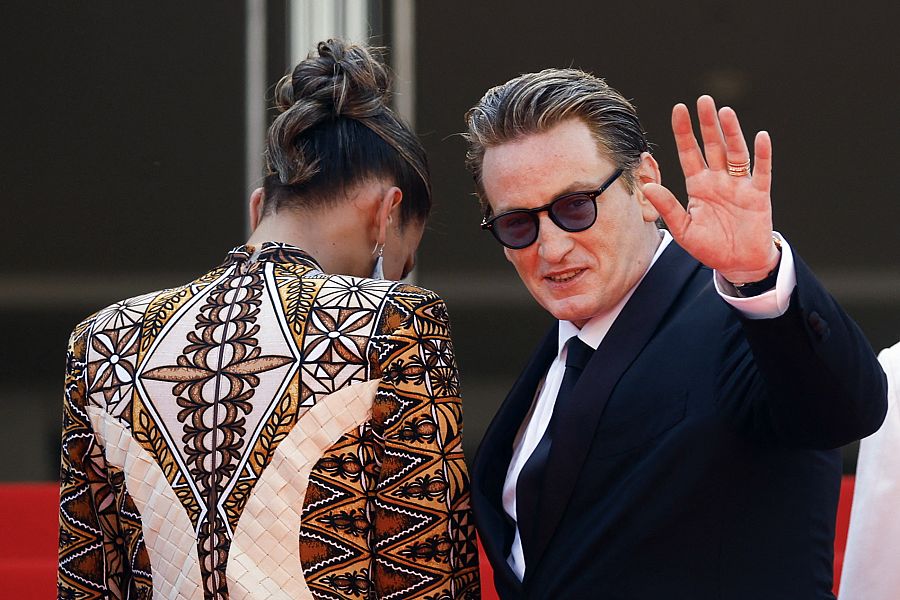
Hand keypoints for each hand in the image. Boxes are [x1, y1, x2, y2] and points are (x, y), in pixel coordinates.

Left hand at [642, 95, 779, 283]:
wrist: (737, 264)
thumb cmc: (709, 246)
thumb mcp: (682, 229)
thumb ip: (667, 207)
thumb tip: (647, 186)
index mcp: (698, 185)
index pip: (688, 152)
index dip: (684, 132)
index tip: (679, 109)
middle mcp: (718, 180)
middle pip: (712, 146)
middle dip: (707, 124)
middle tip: (703, 99)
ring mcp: (739, 185)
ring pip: (735, 153)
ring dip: (731, 133)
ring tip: (724, 112)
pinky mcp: (758, 195)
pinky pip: (761, 171)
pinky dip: (761, 155)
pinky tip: (760, 136)